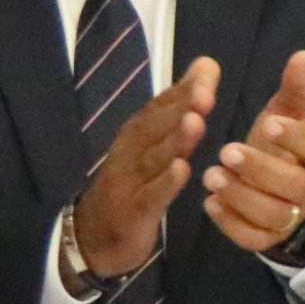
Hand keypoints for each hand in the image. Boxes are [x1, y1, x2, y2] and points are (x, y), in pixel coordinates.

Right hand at [73, 57, 216, 278]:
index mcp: (138, 135)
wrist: (95, 236)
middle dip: (180, 107)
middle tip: (206, 91)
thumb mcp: (154, 144)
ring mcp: (129, 182)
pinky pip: (150, 196)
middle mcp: (130, 152)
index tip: (209, 69)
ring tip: (196, 122)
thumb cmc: (134, 183)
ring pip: (153, 158)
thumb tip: (204, 68)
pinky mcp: (132, 211)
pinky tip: (182, 170)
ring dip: (174, 140)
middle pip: (154, 126)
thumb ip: (178, 108)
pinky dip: (165, 183)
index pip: (160, 106)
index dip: (183, 88)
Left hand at [201, 51, 304, 254]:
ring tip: (211, 176)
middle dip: (260, 169)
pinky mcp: (266, 238)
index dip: (295, 138)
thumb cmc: (281, 148)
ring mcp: (288, 217)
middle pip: (294, 185)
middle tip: (226, 151)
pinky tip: (210, 203)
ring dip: (241, 196)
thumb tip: (304, 55)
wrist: (282, 195)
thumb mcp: (287, 115)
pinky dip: (231, 223)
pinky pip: (253, 238)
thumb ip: (296, 89)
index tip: (268, 123)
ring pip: (273, 213)